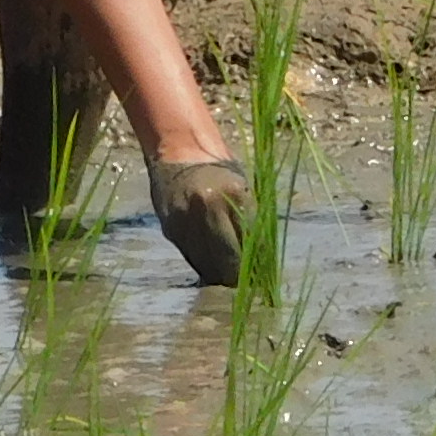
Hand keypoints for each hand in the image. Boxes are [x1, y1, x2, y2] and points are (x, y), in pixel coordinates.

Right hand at [148, 153, 249, 286]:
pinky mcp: (171, 228)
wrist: (178, 150)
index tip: (264, 279)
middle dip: (239, 276)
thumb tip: (259, 261)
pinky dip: (203, 265)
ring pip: (208, 264)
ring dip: (220, 275)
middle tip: (248, 284)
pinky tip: (212, 267)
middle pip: (229, 259)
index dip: (259, 265)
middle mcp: (207, 208)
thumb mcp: (242, 188)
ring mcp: (186, 219)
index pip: (251, 243)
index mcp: (233, 194)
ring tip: (230, 280)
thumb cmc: (219, 169)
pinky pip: (191, 257)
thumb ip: (248, 221)